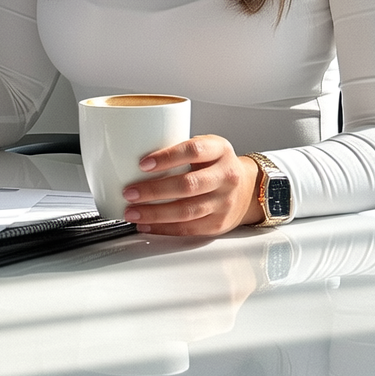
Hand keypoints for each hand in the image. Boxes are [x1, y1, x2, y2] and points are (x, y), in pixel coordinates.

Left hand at [124, 135, 262, 235]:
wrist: (244, 190)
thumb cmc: (215, 166)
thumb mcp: (206, 147)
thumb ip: (178, 149)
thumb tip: (132, 155)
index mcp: (220, 151)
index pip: (194, 151)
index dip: (167, 157)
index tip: (143, 164)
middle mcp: (225, 176)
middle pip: (188, 185)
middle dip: (154, 191)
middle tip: (130, 192)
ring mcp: (224, 202)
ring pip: (187, 211)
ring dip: (155, 213)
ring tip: (132, 211)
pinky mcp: (218, 223)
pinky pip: (188, 228)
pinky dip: (163, 228)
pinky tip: (146, 224)